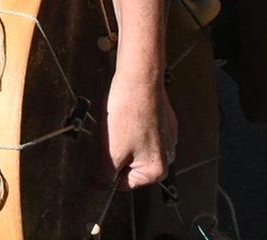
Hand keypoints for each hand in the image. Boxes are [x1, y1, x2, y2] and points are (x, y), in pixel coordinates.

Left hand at [104, 52, 175, 192]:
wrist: (139, 77)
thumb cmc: (127, 112)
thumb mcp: (109, 152)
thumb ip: (103, 176)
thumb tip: (99, 188)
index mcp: (157, 170)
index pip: (123, 183)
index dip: (106, 169)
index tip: (101, 153)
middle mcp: (167, 156)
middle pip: (128, 164)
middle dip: (114, 151)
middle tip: (109, 134)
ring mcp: (166, 137)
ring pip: (132, 146)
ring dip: (120, 137)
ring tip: (116, 121)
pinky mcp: (163, 120)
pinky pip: (139, 129)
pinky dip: (128, 123)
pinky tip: (124, 112)